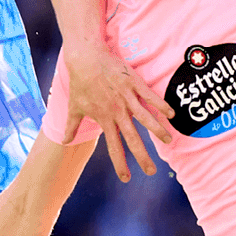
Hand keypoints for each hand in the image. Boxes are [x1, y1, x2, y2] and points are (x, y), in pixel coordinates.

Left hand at [61, 43, 174, 182]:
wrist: (86, 57)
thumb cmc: (79, 82)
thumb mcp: (74, 106)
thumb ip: (71, 126)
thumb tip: (64, 142)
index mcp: (104, 119)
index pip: (114, 146)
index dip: (120, 163)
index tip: (126, 178)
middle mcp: (117, 111)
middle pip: (133, 138)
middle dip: (142, 156)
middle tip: (151, 171)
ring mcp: (127, 97)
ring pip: (145, 117)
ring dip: (157, 131)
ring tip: (168, 141)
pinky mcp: (134, 83)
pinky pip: (150, 96)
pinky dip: (161, 105)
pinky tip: (171, 114)